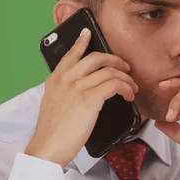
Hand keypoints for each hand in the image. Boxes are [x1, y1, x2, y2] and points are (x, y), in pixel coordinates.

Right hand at [25, 28, 138, 168]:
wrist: (48, 146)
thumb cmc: (52, 131)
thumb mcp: (52, 103)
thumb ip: (64, 91)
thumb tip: (82, 88)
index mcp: (55, 79)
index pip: (70, 54)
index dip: (81, 42)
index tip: (88, 33)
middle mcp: (66, 79)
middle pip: (96, 58)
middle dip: (115, 60)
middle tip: (125, 66)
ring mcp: (78, 87)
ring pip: (110, 71)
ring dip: (125, 78)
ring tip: (132, 87)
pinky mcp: (89, 99)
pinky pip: (115, 85)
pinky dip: (126, 88)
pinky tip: (128, 95)